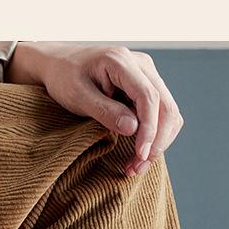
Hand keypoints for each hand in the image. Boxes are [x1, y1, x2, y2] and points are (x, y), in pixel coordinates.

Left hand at [5, 42, 183, 176]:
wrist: (59, 63)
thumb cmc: (64, 77)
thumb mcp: (77, 95)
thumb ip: (104, 111)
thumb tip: (133, 128)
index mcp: (121, 61)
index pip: (148, 96)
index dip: (149, 128)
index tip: (140, 154)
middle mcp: (141, 64)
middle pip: (166, 106)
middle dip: (157, 141)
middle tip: (138, 168)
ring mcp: (147, 75)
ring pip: (168, 113)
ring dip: (158, 142)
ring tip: (136, 166)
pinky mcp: (146, 87)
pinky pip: (161, 114)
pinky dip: (154, 136)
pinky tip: (138, 153)